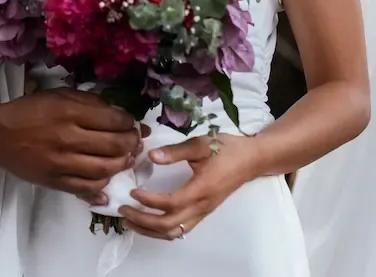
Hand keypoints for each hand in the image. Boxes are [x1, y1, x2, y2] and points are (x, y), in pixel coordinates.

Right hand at [0, 89, 139, 201]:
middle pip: (114, 146)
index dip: (129, 123)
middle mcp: (68, 138)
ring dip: (122, 164)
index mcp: (69, 112)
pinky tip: (108, 179)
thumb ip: (90, 103)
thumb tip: (120, 116)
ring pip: (105, 169)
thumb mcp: (60, 96)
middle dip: (131, 143)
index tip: (131, 123)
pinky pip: (87, 188)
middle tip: (134, 141)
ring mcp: (62, 163)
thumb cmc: (31, 110)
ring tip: (124, 158)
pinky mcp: (56, 181)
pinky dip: (103, 185)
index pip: (113, 120)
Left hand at [120, 133, 259, 240]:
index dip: (149, 201)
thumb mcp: (200, 144)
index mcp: (201, 189)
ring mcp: (203, 212)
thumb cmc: (226, 149)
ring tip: (130, 221)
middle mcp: (202, 206)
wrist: (252, 159)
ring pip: (174, 232)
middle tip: (123, 210)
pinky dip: (162, 230)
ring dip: (150, 230)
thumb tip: (151, 156)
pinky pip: (181, 229)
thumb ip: (175, 151)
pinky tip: (150, 222)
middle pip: (168, 225)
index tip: (132, 192)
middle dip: (142, 220)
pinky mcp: (203, 212)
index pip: (170, 203)